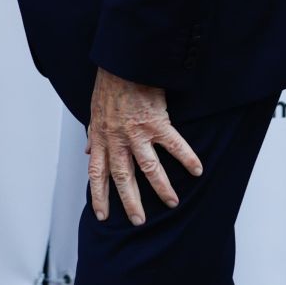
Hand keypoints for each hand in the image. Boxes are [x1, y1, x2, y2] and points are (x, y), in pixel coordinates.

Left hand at [86, 68, 202, 224]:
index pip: (96, 173)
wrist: (123, 63)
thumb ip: (94, 134)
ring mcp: (137, 132)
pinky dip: (187, 158)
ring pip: (149, 167)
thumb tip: (89, 149)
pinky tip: (197, 171)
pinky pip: (174, 145)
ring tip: (172, 203)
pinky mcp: (156, 122)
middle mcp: (117, 139)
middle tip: (139, 220)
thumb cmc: (110, 86)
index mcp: (102, 138)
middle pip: (123, 177)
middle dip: (130, 201)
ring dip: (161, 188)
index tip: (102, 216)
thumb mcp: (94, 111)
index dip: (99, 196)